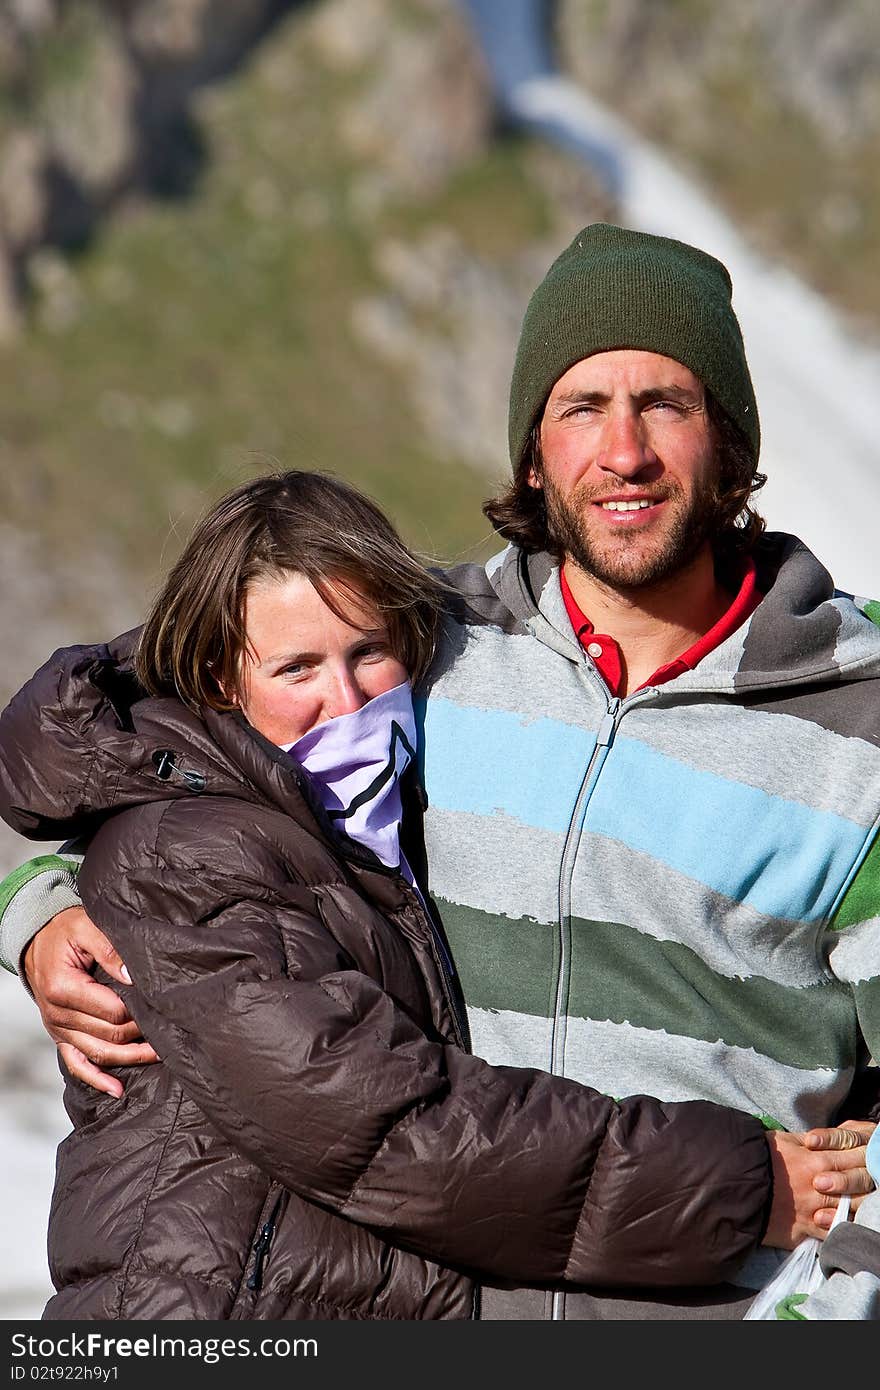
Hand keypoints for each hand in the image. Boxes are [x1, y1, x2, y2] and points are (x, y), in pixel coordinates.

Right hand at [23, 906, 158, 1098]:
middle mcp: (58, 1014)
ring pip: (98, 1054)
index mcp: (63, 989)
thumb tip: (133, 977)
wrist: (36, 939)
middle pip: (108, 1035)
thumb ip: (110, 950)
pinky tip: (117, 1089)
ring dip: (129, 1058)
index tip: (161, 1006)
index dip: (139, 1012)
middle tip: (170, 1028)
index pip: (112, 1011)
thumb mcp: (87, 927)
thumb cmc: (62, 931)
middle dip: (141, 1034)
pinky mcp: (61, 1036)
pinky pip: (77, 1064)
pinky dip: (96, 1079)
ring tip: (159, 1055)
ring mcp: (58, 1029)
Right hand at [763, 1123, 875, 1247]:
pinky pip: (832, 1233)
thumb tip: (822, 1140)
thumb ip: (808, 1140)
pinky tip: (846, 1228)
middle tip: (870, 1182)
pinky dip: (841, 1230)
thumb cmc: (757, 1159)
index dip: (863, 1158)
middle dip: (865, 1183)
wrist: (735, 1186)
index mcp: (817, 1159)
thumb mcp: (782, 1140)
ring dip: (858, 1207)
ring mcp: (815, 1209)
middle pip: (856, 1184)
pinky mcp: (806, 1229)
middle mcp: (821, 1184)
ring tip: (860, 1204)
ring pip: (850, 1209)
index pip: (852, 1157)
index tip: (867, 1159)